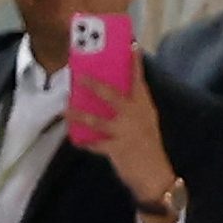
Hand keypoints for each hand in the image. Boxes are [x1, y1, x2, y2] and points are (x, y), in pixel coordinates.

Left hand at [71, 52, 175, 212]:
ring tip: (67, 110)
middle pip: (111, 95)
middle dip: (94, 85)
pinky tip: (76, 140)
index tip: (131, 46)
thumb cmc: (150, 149)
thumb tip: (113, 98)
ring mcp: (124, 132)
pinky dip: (85, 143)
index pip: (139, 80)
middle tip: (80, 76)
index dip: (135, 63)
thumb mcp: (147, 124)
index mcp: (144, 107)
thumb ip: (133, 109)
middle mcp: (134, 115)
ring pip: (97, 120)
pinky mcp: (117, 149)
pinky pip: (96, 144)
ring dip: (79, 115)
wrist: (156, 176)